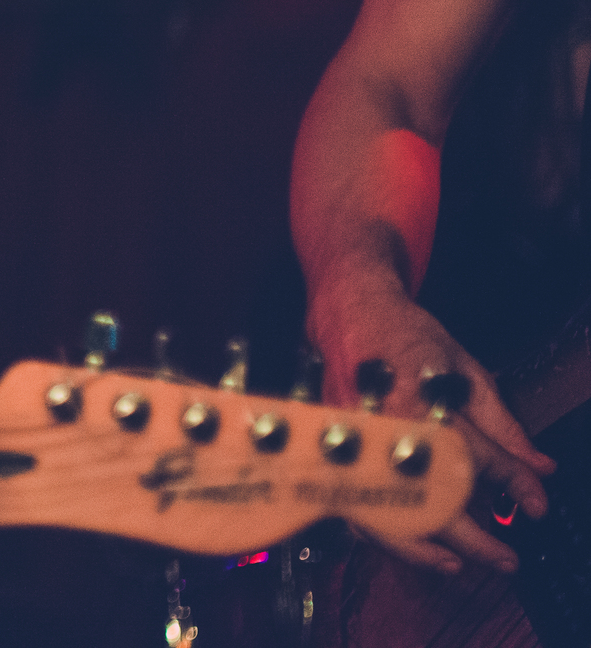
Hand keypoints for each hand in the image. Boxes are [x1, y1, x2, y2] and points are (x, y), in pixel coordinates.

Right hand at [308, 276, 553, 577]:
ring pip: (385, 512)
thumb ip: (501, 422)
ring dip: (423, 547)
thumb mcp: (464, 369)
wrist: (348, 307)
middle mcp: (385, 427)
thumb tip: (538, 464)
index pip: (478, 459)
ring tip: (456, 565)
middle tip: (505, 559)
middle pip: (430, 500)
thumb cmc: (406, 333)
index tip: (537, 503)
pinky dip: (380, 530)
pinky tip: (405, 541)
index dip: (515, 485)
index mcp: (421, 403)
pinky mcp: (333, 445)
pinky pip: (354, 499)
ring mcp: (353, 439)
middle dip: (473, 538)